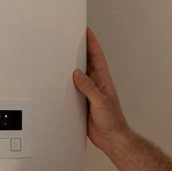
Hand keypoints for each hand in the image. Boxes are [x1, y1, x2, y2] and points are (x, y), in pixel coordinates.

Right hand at [72, 28, 129, 152]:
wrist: (111, 138)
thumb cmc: (112, 121)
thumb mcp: (100, 102)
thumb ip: (89, 88)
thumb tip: (77, 74)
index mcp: (103, 81)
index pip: (97, 57)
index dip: (92, 43)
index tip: (87, 31)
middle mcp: (96, 85)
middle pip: (87, 63)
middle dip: (80, 51)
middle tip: (71, 39)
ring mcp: (89, 94)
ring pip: (79, 76)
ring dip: (71, 67)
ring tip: (62, 56)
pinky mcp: (82, 103)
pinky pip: (73, 90)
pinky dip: (66, 85)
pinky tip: (59, 82)